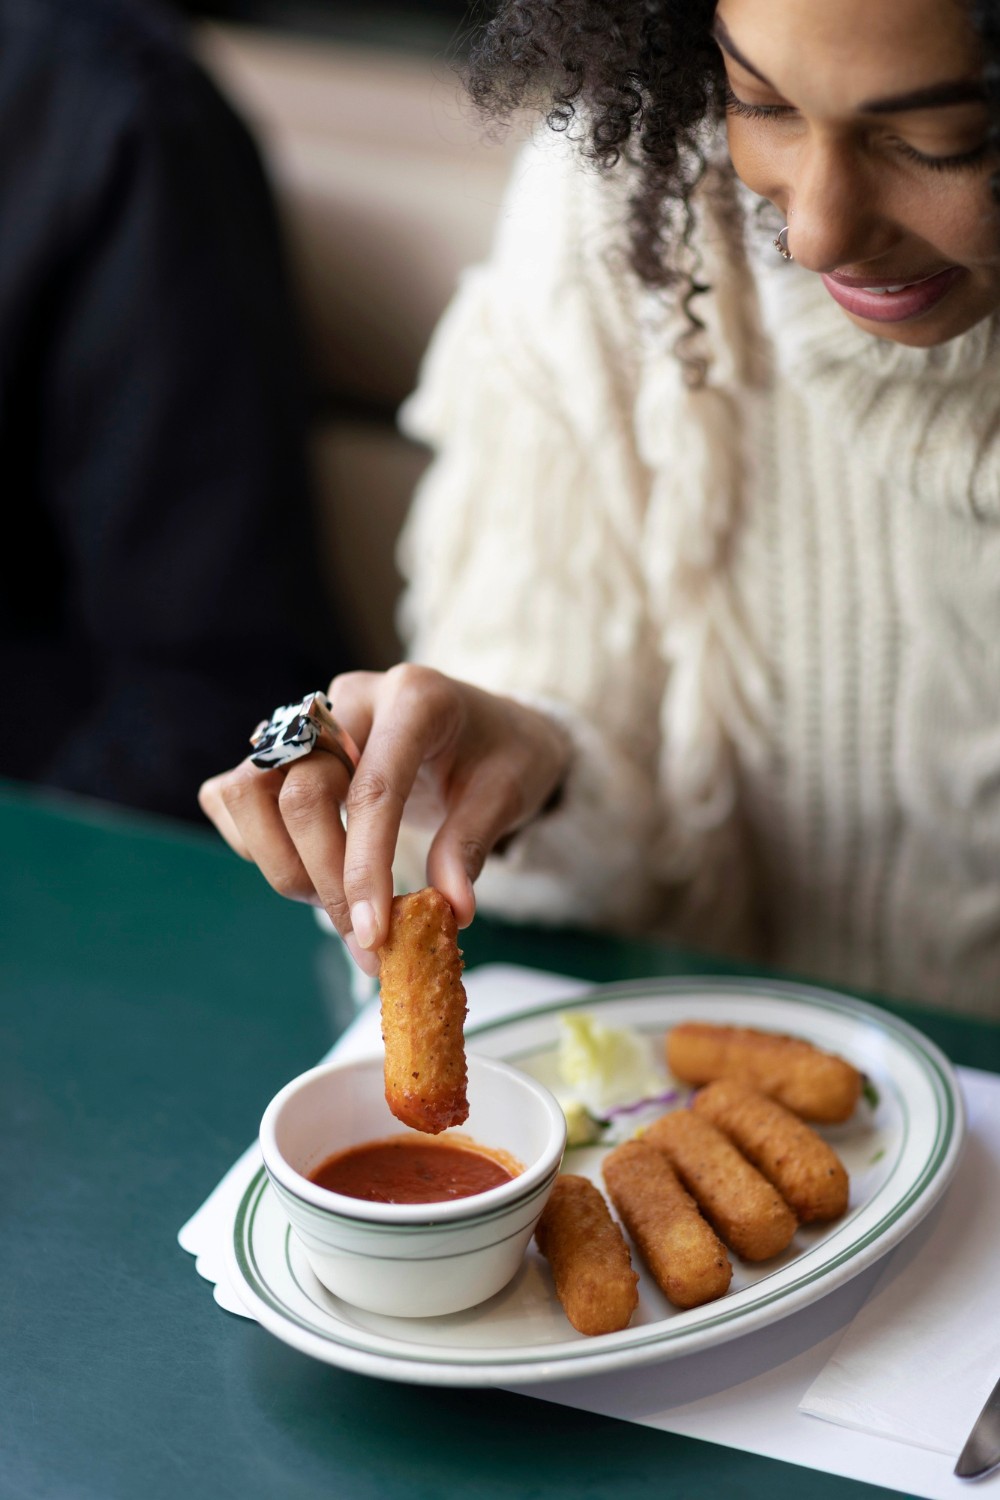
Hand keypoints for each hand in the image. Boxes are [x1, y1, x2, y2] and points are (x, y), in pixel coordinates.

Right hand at [198, 665, 570, 975]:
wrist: (488, 724)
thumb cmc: (501, 753)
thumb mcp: (509, 793)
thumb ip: (471, 846)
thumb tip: (449, 912)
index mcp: (415, 699)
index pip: (373, 790)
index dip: (365, 869)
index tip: (373, 935)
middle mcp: (350, 700)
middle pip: (300, 794)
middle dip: (326, 881)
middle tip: (366, 939)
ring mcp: (307, 720)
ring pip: (248, 791)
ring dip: (282, 863)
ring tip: (337, 901)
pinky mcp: (282, 745)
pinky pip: (235, 795)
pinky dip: (258, 843)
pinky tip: (309, 868)